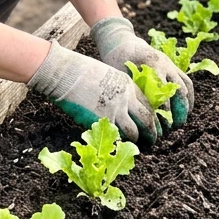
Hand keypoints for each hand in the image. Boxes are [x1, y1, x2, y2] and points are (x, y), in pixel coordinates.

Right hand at [27, 41, 160, 144]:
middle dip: (152, 132)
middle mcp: (126, 98)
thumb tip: (120, 104)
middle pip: (147, 119)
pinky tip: (120, 146)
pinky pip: (117, 136)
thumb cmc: (81, 71)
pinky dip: (121, 143)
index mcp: (128, 85)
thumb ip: (117, 90)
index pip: (148, 105)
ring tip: (139, 147)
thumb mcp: (108, 76)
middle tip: (152, 140)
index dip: (152, 118)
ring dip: (138, 141)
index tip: (153, 125)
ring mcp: (115, 110)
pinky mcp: (101, 121)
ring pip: (135, 132)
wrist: (66, 72)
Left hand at [90, 16, 194, 128]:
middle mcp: (165, 63)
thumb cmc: (118, 59)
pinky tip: (185, 110)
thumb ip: (132, 89)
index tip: (162, 123)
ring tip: (181, 121)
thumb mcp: (120, 73)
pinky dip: (189, 96)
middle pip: (179, 88)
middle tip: (175, 126)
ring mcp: (171, 64)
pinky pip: (186, 81)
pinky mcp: (173, 66)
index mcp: (152, 63)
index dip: (164, 107)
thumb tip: (138, 113)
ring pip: (186, 85)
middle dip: (179, 109)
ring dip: (187, 104)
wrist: (122, 42)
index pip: (163, 89)